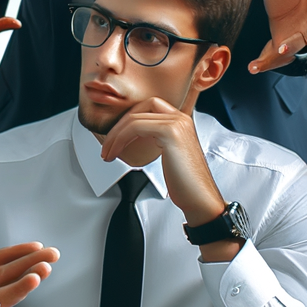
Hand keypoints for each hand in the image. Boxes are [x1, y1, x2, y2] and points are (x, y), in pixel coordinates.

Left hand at [96, 98, 232, 258]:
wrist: (199, 199)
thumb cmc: (185, 183)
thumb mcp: (169, 154)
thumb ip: (156, 138)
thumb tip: (132, 137)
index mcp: (180, 121)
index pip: (147, 107)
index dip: (127, 120)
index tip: (115, 138)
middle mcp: (180, 118)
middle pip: (139, 109)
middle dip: (118, 126)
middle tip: (107, 145)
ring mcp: (177, 123)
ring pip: (134, 118)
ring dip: (115, 135)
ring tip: (107, 152)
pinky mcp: (171, 132)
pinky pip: (136, 127)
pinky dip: (120, 139)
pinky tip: (116, 153)